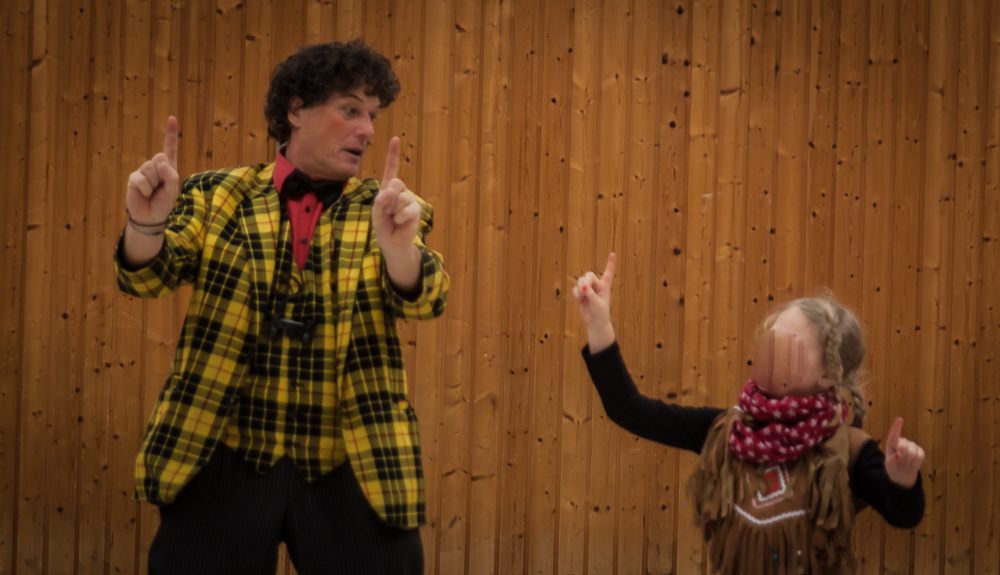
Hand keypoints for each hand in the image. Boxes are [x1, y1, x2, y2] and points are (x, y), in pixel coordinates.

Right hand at [126, 116, 179, 224]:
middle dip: (163, 174)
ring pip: (150, 168)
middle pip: (159, 158)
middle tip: (161, 187)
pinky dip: (145, 189)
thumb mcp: (174, 191)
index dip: (171, 134)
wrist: (151, 217)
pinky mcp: (133, 178)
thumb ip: (172, 175)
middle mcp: (155, 167)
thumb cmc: (164, 204)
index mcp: (169, 167)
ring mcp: (143, 171)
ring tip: (152, 192)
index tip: (172, 118)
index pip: (170, 148)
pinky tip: (144, 194)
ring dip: (154, 184)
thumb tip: (160, 162)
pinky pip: (141, 179)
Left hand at [372, 137, 420, 254]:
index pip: (391, 168)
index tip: (396, 139)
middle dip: (388, 200)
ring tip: (393, 218)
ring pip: (401, 198)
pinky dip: (400, 218)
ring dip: (393, 211)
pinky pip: (407, 209)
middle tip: (386, 212)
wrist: (392, 242)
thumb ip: (381, 200)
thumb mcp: (376, 211)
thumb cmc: (383, 225)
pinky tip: (400, 222)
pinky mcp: (417, 209)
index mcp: (388, 187)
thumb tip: (391, 191)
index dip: (393, 154)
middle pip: (396, 183)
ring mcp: (410, 199)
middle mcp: (401, 190)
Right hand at [573, 253, 615, 351]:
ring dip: (579, 289)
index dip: (610, 263)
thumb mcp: (597, 304)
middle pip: (589, 275)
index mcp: (605, 286)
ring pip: (580, 281)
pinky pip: (575, 289)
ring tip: (582, 298)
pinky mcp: (581, 293)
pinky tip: (580, 300)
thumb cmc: (600, 313)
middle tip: (584, 290)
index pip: (608, 273)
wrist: (595, 322)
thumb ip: (590, 294)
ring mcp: (588, 289)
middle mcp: (597, 285)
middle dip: (585, 282)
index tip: (613, 253)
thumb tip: (582, 286)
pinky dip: (576, 294)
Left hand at [884, 417, 924, 488]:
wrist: (902, 474)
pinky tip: (911, 464)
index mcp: (891, 444)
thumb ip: (893, 459)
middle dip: (902, 458)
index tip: (900, 419)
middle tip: (900, 463)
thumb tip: (898, 455)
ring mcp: (912, 445)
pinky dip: (915, 463)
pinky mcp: (920, 450)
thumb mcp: (890, 465)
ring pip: (912, 453)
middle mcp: (902, 442)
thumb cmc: (893, 468)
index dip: (897, 427)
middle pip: (903, 448)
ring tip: (905, 464)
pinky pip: (920, 456)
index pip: (894, 435)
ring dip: (908, 462)